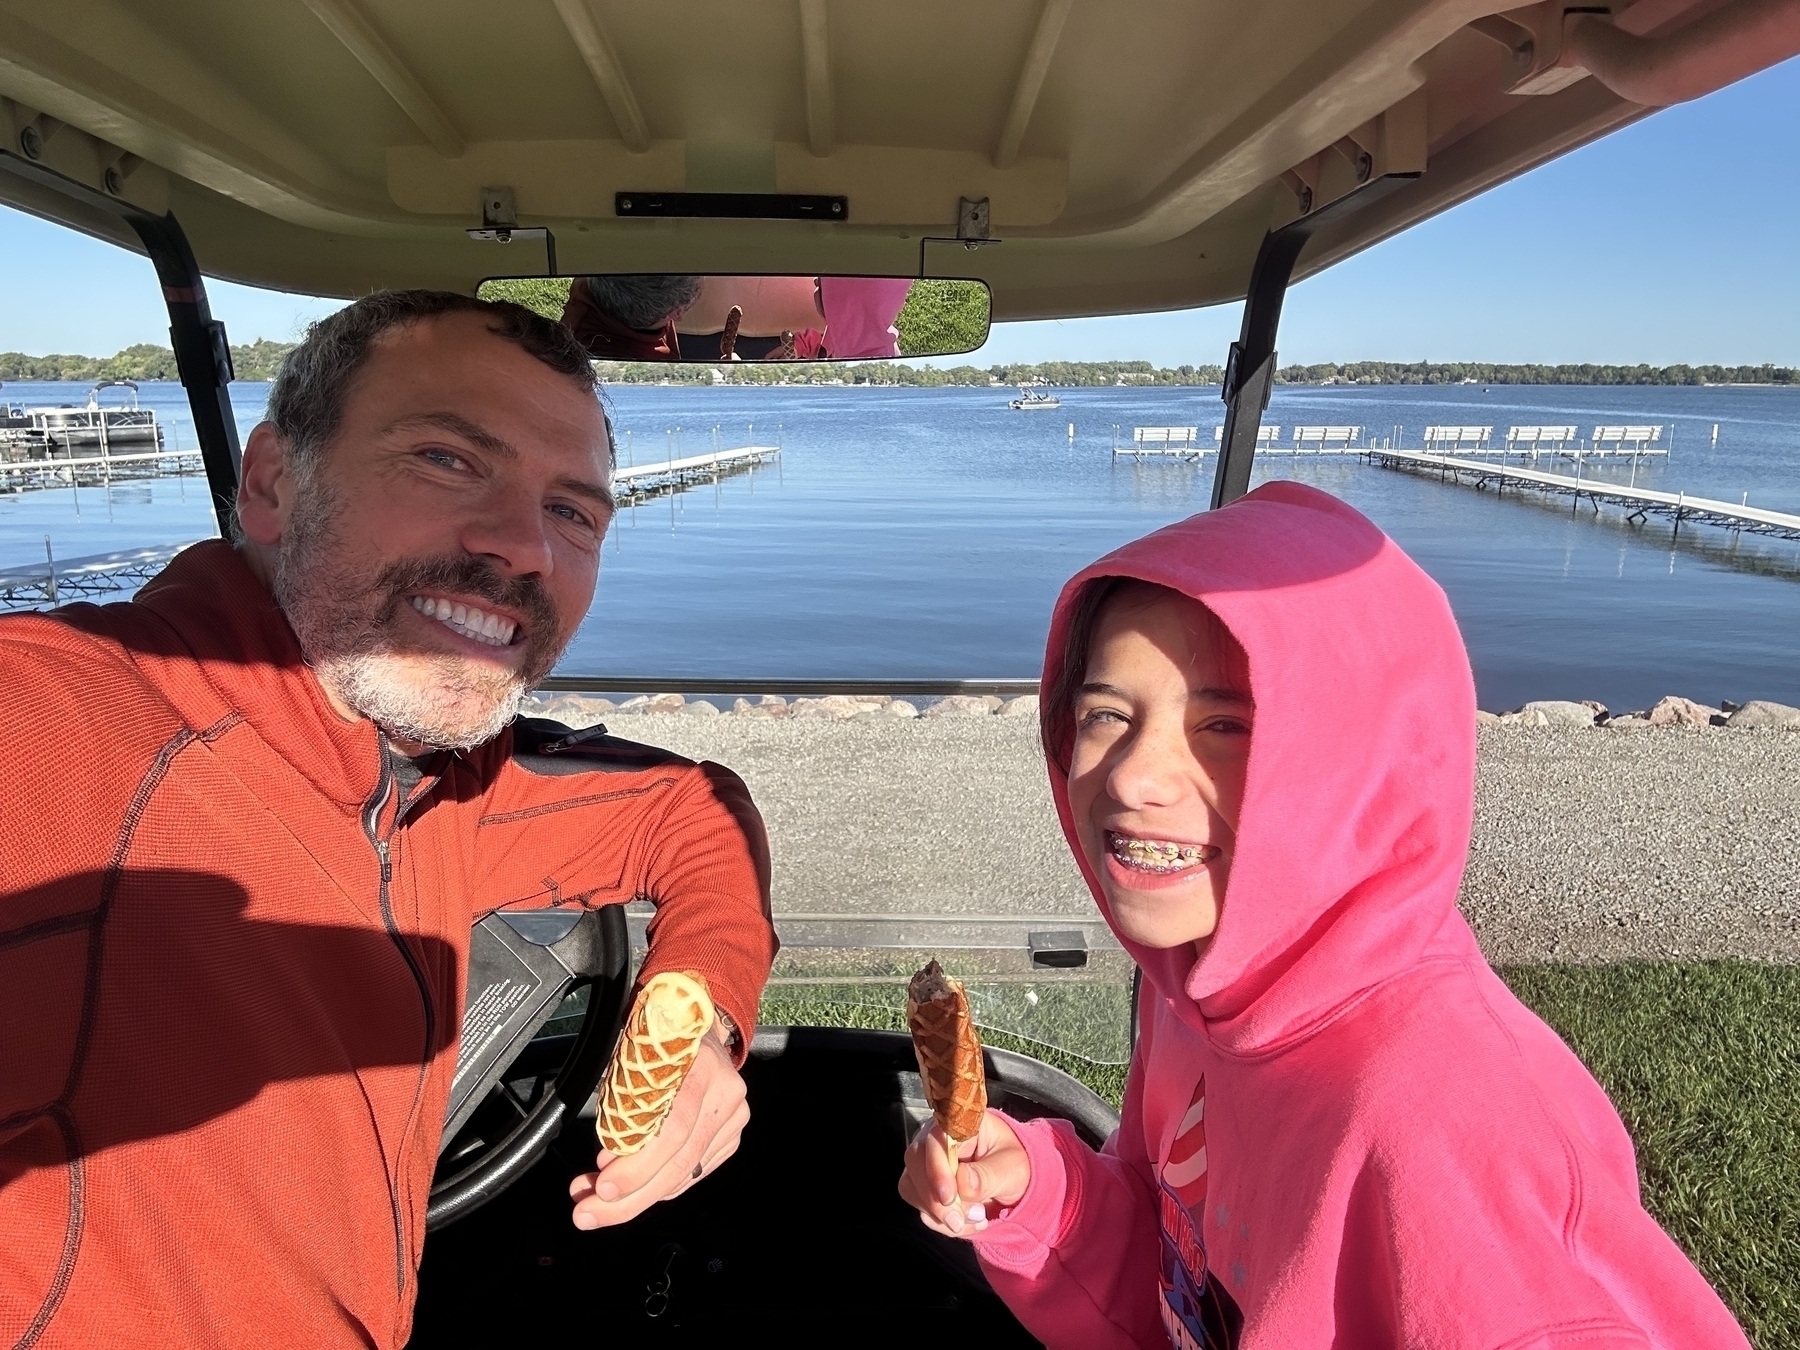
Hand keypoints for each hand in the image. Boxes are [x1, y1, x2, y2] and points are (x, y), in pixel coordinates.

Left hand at [568, 1027, 747, 1228]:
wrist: (701, 1030)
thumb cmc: (659, 1042)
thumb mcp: (635, 1055)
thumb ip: (625, 1103)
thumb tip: (609, 1159)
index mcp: (701, 1064)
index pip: (673, 1127)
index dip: (637, 1164)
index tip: (602, 1186)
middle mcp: (726, 1092)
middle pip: (681, 1160)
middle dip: (631, 1196)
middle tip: (589, 1213)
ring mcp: (734, 1116)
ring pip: (686, 1173)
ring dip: (638, 1197)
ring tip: (598, 1207)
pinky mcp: (732, 1135)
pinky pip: (694, 1173)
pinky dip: (661, 1188)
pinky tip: (634, 1193)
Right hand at [897, 1110, 1030, 1238]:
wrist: (1013, 1181)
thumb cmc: (1013, 1163)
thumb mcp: (1013, 1168)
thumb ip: (989, 1175)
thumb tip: (964, 1184)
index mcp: (959, 1125)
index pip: (935, 1138)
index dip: (936, 1168)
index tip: (948, 1197)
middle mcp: (936, 1140)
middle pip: (915, 1163)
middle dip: (935, 1199)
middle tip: (960, 1219)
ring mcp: (927, 1163)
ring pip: (912, 1188)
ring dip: (940, 1214)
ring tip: (974, 1218)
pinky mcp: (924, 1187)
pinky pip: (920, 1208)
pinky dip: (942, 1222)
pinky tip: (967, 1221)